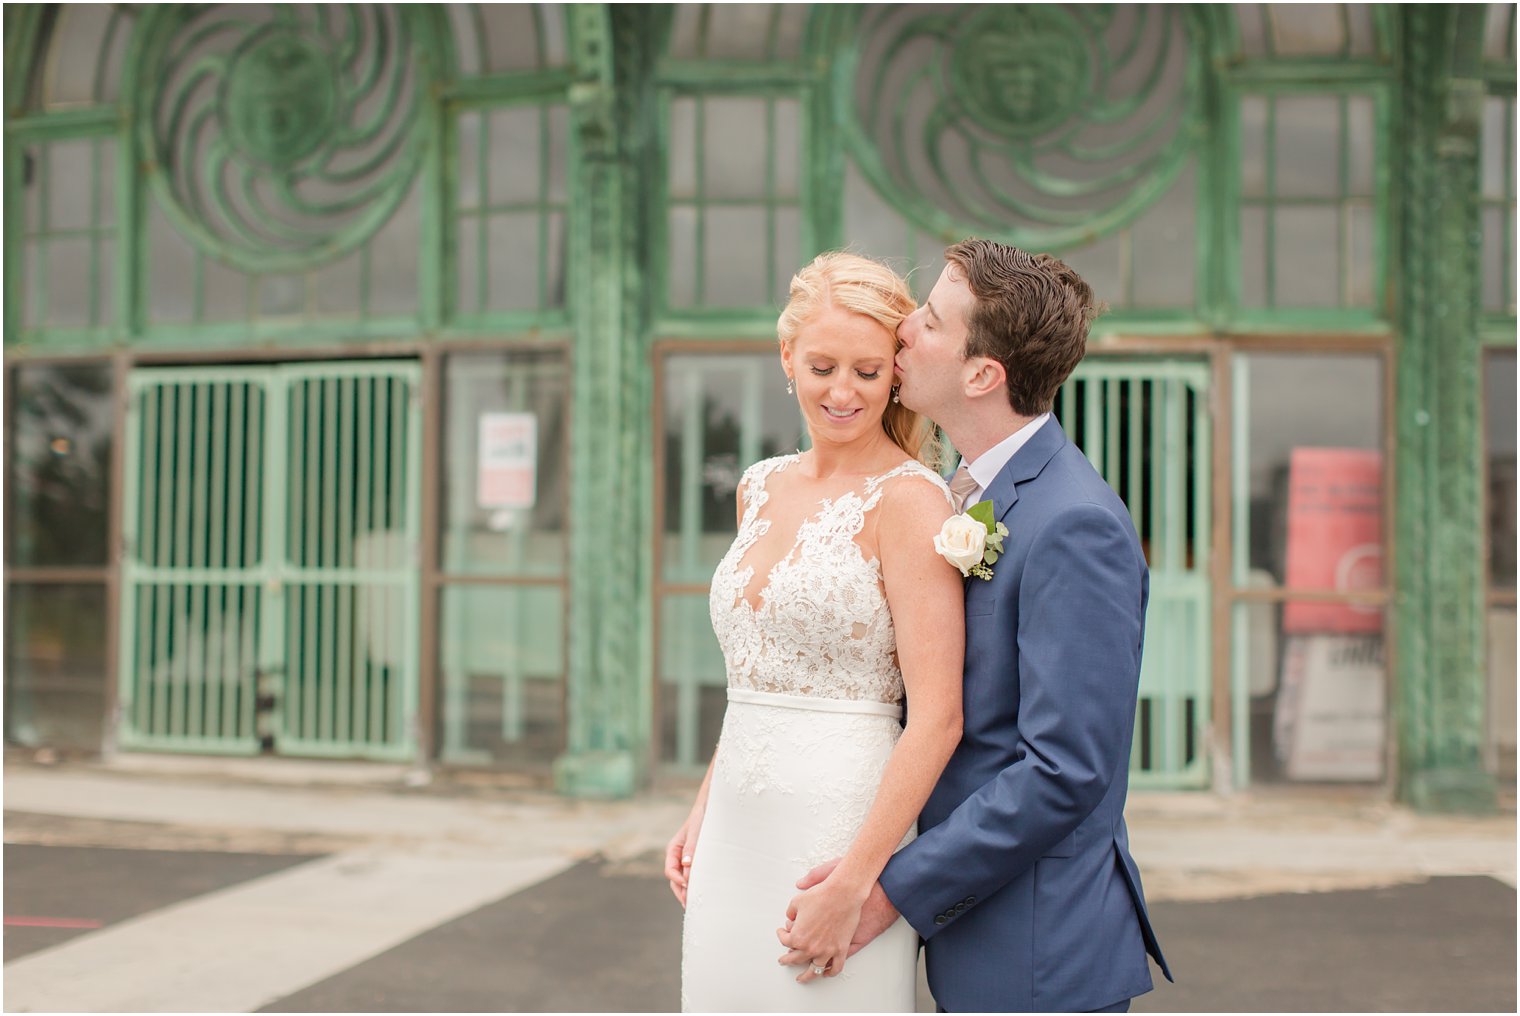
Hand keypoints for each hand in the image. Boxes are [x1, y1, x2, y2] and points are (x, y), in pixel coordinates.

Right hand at [663, 806, 703, 907]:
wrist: (711, 807)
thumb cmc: (702, 817)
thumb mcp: (695, 831)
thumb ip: (691, 847)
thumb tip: (686, 866)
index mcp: (673, 849)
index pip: (670, 870)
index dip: (678, 880)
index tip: (687, 885)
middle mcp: (678, 856)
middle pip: (675, 879)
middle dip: (681, 892)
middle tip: (690, 905)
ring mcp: (687, 860)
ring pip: (683, 880)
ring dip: (688, 891)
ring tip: (696, 905)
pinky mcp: (698, 861)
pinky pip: (694, 876)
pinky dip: (696, 885)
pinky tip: (703, 893)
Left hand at [777, 858, 900, 971]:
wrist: (843, 893)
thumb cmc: (822, 895)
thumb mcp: (798, 901)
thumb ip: (791, 912)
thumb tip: (791, 918)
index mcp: (798, 936)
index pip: (785, 941)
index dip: (781, 935)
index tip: (782, 932)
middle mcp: (811, 947)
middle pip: (795, 959)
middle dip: (787, 961)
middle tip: (784, 961)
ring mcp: (827, 951)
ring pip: (814, 970)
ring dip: (806, 976)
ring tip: (802, 978)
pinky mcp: (841, 950)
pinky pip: (835, 968)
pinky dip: (829, 973)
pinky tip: (825, 973)